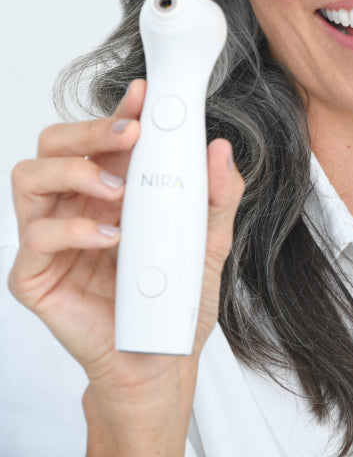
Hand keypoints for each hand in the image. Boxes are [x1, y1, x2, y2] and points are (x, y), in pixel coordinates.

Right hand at [8, 79, 243, 456]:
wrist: (161, 360)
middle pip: (55, 145)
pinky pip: (35, 237)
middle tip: (129, 136)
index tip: (143, 96)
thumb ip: (218, 197)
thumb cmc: (175, 301)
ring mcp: (49, 239)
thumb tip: (218, 149)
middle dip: (90, 131)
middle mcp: (74, 206)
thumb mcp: (210, 242)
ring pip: (30, 177)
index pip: (101, 139)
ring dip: (76, 172)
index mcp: (111, 191)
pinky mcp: (33, 276)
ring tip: (117, 192)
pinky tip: (108, 238)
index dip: (117, 112)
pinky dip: (73, 228)